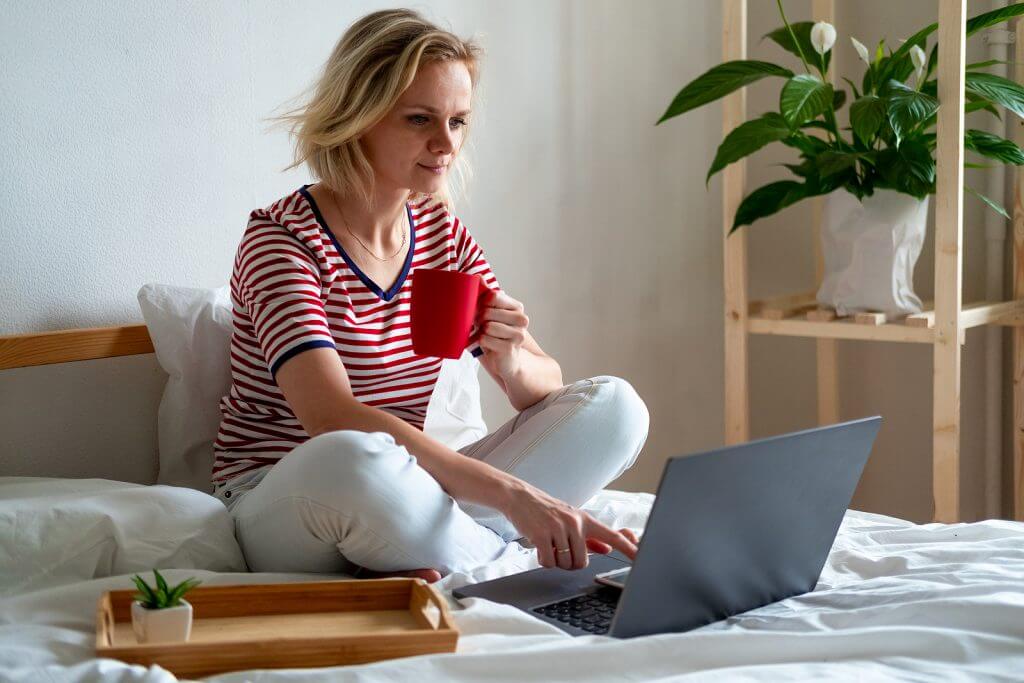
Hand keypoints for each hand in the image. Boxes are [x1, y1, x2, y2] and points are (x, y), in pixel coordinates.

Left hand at [476, 291, 528, 378]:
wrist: (505, 361)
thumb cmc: (495, 335)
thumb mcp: (488, 313)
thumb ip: (484, 295)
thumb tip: (479, 277)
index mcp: (517, 307)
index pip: (493, 296)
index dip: (482, 304)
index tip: (482, 311)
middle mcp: (521, 319)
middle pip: (488, 312)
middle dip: (479, 320)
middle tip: (482, 327)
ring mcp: (519, 334)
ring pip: (487, 327)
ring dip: (481, 332)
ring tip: (485, 336)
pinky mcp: (511, 348)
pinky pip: (485, 340)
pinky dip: (481, 343)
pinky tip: (487, 345)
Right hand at [501, 483, 639, 569]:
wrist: (520, 497)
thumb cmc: (547, 510)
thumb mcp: (571, 520)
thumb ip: (591, 537)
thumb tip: (607, 548)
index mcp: (586, 519)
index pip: (613, 536)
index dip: (629, 549)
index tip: (643, 557)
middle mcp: (576, 522)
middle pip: (582, 562)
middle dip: (570, 562)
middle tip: (559, 548)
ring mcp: (559, 528)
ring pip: (566, 564)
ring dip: (556, 561)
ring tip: (549, 544)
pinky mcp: (542, 535)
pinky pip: (549, 562)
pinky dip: (544, 561)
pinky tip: (540, 547)